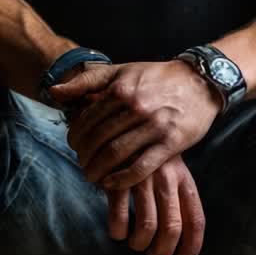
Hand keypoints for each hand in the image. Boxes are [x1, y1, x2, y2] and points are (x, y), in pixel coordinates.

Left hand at [52, 60, 221, 189]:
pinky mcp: (171, 143)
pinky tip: (110, 183)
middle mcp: (136, 107)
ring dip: (98, 170)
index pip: (87, 120)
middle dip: (84, 156)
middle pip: (98, 140)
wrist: (201, 82)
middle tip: (81, 164)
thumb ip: (87, 81)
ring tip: (91, 176)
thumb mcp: (121, 71)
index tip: (73, 146)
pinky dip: (121, 178)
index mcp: (121, 89)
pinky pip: (141, 167)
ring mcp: (155, 126)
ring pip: (116, 154)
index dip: (75, 137)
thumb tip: (54, 92)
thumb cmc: (157, 78)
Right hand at [105, 156, 204, 254]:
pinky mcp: (117, 179)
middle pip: (172, 228)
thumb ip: (178, 199)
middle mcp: (166, 180)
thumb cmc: (149, 157)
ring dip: (140, 244)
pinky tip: (117, 232)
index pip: (196, 220)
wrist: (121, 126)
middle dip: (162, 251)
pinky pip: (119, 217)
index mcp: (183, 180)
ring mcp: (142, 179)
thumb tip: (182, 239)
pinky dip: (118, 232)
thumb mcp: (172, 172)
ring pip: (147, 227)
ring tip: (135, 244)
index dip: (192, 247)